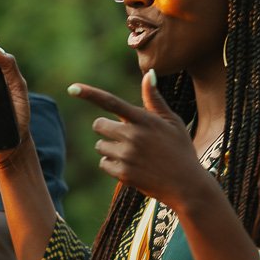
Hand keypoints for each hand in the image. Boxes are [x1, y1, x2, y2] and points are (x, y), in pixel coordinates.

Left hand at [70, 70, 212, 211]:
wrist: (187, 186)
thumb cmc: (181, 150)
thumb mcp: (172, 122)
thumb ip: (155, 99)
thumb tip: (149, 73)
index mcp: (144, 119)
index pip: (111, 102)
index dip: (90, 94)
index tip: (72, 88)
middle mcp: (133, 135)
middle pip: (99, 125)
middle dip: (106, 129)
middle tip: (124, 137)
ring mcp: (127, 155)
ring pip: (100, 146)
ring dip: (110, 149)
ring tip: (133, 155)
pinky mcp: (123, 173)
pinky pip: (103, 164)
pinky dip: (112, 165)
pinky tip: (131, 167)